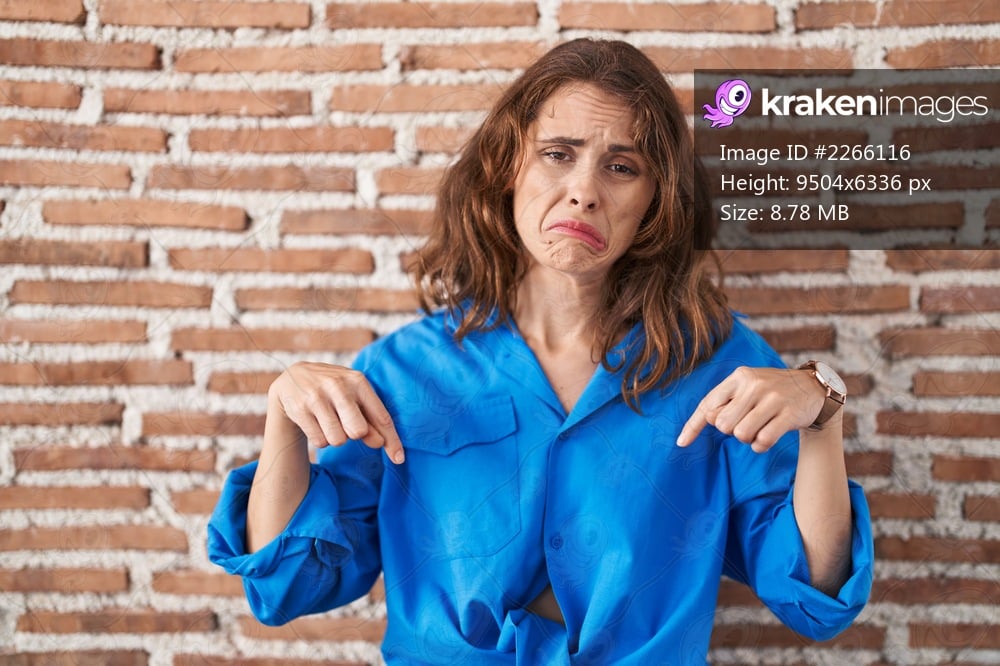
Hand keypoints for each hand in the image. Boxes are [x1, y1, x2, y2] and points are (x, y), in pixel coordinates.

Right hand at [268, 362, 404, 463]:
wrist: (294, 379)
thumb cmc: (334, 391)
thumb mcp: (354, 397)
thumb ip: (369, 420)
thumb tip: (380, 443)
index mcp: (358, 381)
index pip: (381, 416)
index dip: (392, 440)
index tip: (399, 459)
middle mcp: (338, 385)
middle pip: (358, 431)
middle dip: (354, 434)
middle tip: (345, 422)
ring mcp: (316, 397)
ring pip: (338, 440)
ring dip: (336, 437)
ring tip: (329, 421)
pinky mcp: (299, 409)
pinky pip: (319, 441)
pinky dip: (321, 439)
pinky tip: (316, 422)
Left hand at [676, 367, 827, 453]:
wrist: (813, 388)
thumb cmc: (771, 392)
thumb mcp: (747, 388)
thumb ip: (727, 402)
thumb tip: (709, 420)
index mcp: (739, 376)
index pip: (708, 404)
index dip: (693, 426)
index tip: (681, 443)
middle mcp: (754, 384)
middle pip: (723, 424)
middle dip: (730, 431)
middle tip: (746, 423)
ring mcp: (773, 399)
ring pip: (741, 433)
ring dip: (747, 439)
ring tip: (758, 429)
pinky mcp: (789, 414)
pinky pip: (762, 440)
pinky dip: (760, 446)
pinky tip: (766, 438)